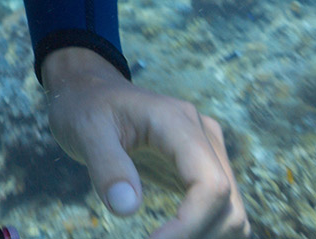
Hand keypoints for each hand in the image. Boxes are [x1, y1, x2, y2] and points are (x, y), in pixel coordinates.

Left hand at [43, 48, 248, 237]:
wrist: (90, 90)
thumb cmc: (85, 106)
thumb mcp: (84, 129)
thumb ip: (106, 165)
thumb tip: (127, 209)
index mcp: (177, 121)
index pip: (210, 184)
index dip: (189, 224)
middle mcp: (204, 135)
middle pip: (227, 204)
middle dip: (195, 236)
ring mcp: (208, 152)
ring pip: (232, 213)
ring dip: (204, 237)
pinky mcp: (202, 170)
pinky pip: (221, 211)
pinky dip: (204, 232)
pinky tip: (172, 238)